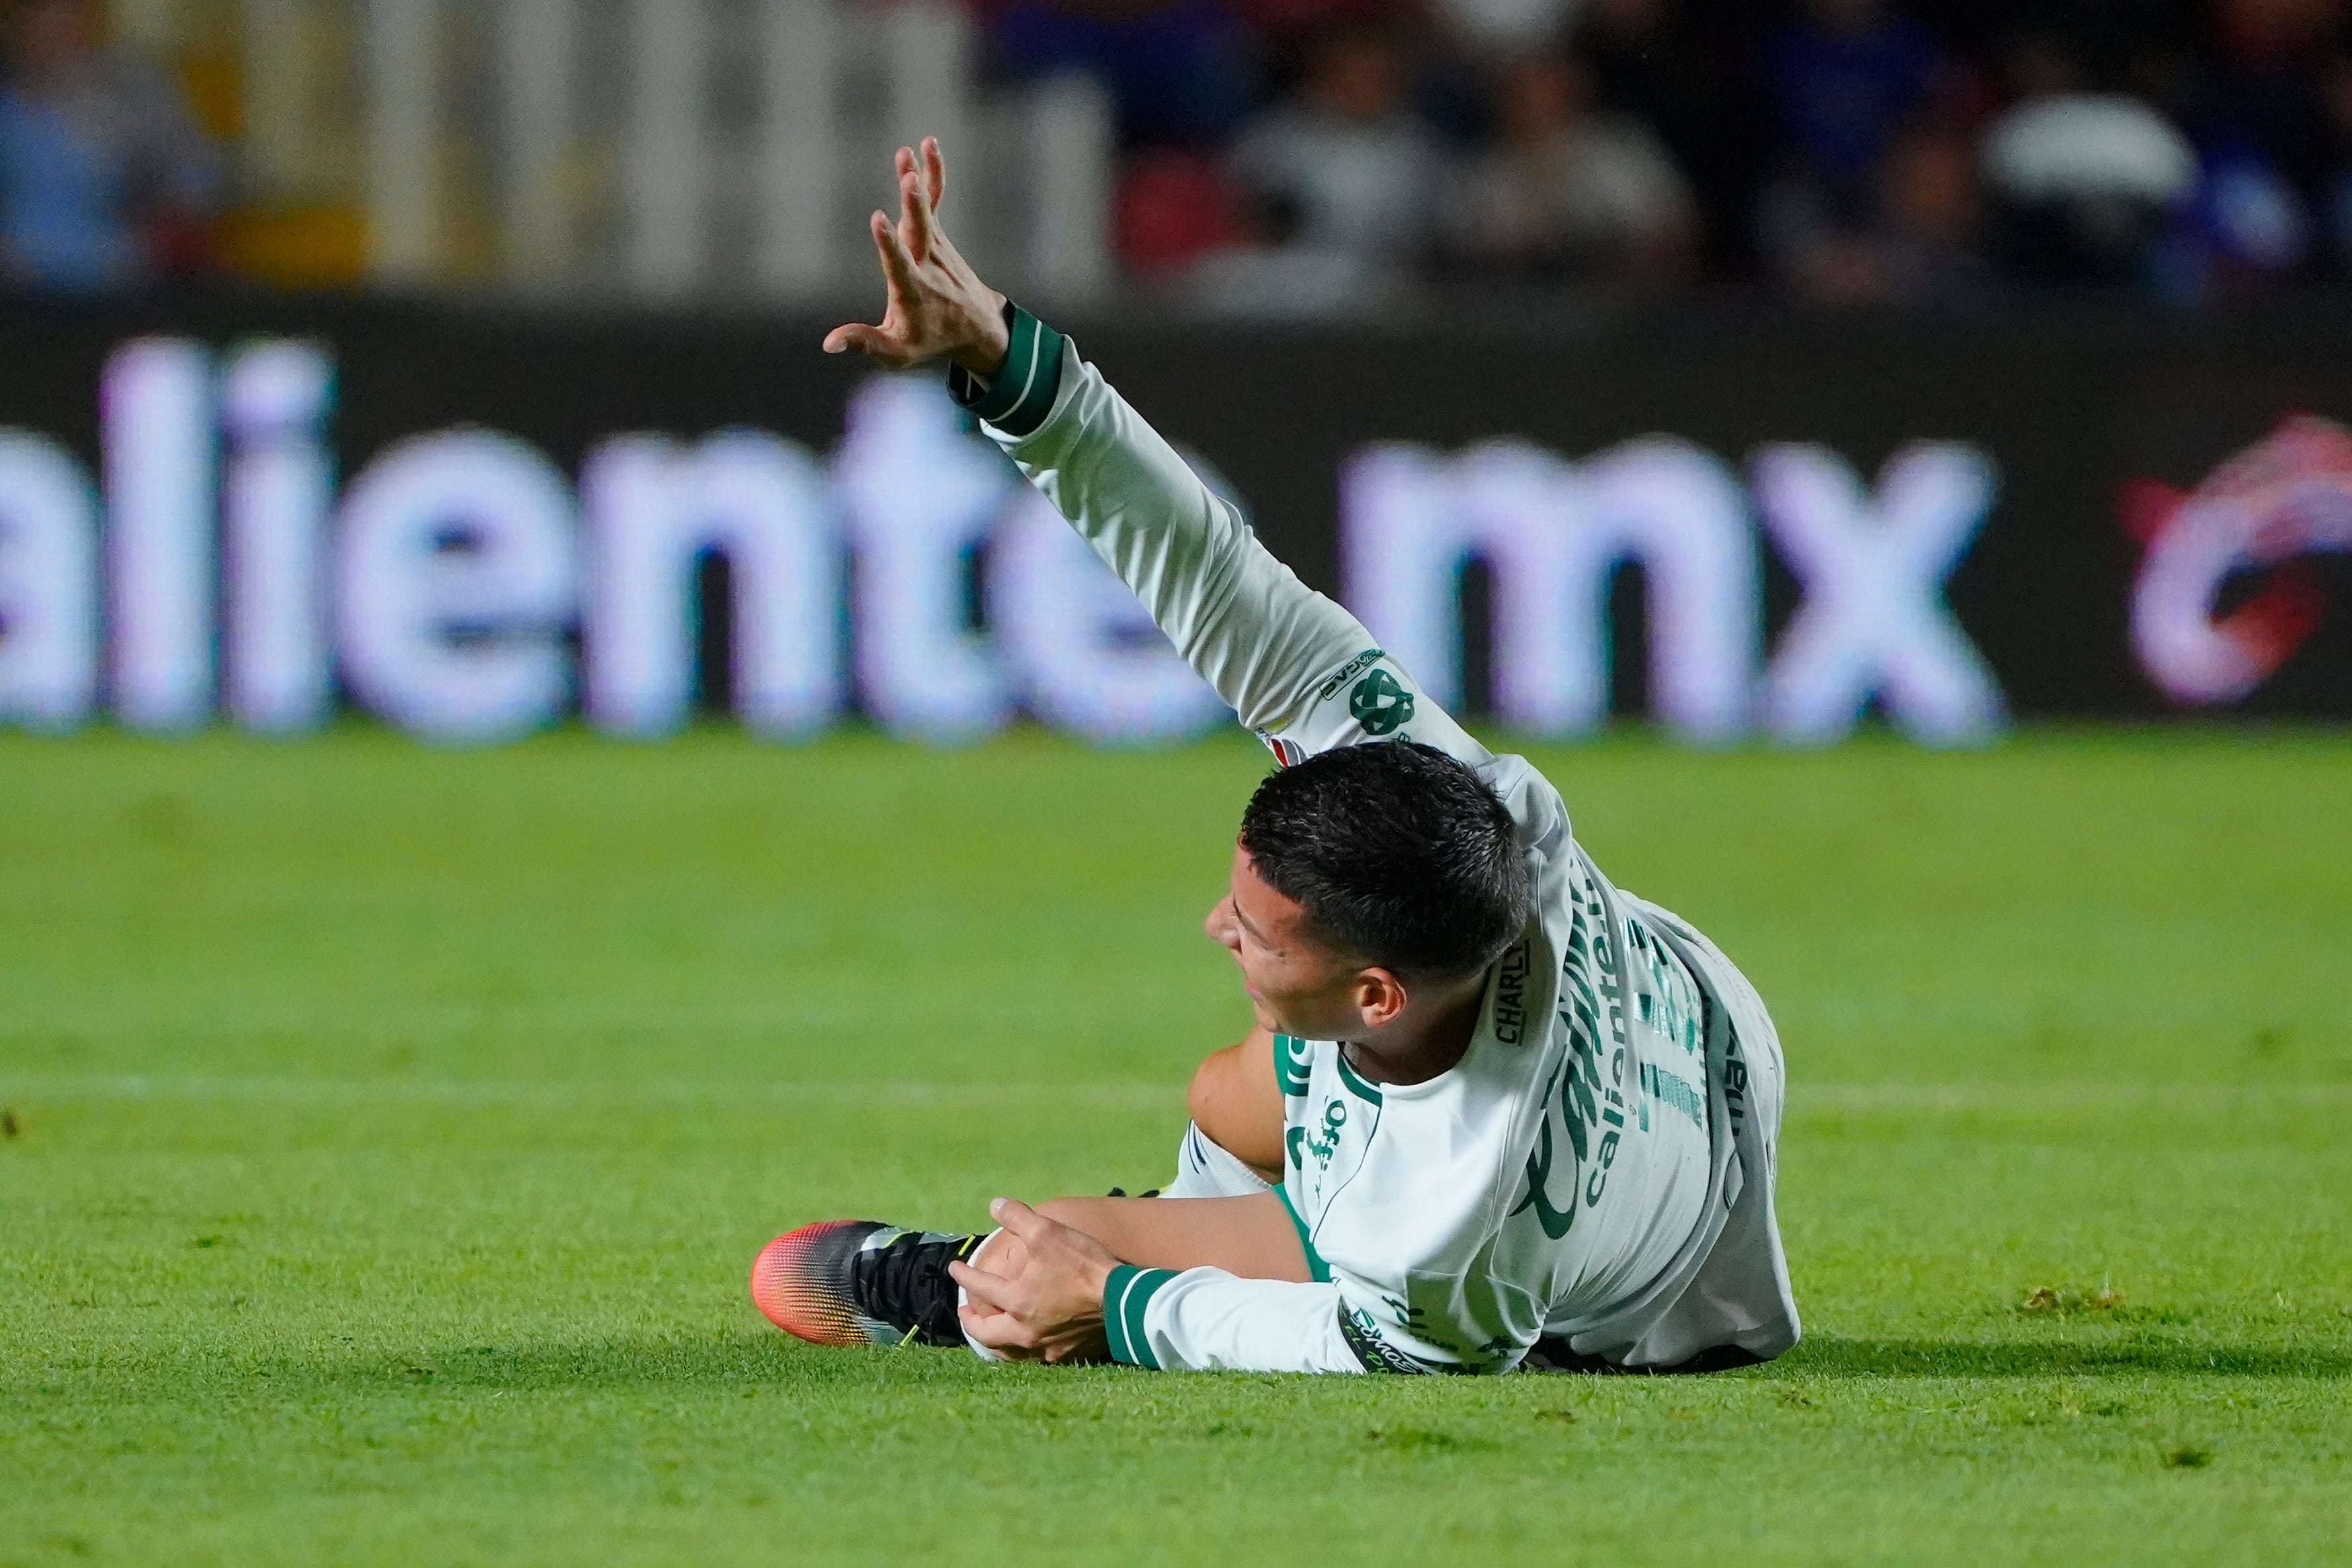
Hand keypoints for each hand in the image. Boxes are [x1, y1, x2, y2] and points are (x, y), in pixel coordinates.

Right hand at [822, 138, 1011, 377]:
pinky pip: (937, 200)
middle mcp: (928, 264)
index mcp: (913, 291)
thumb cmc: (930, 341)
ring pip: (928, 211)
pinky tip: (926, 145)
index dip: (888, 243)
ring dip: (919, 182)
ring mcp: (936, 246)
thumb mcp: (898, 353)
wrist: (977, 327)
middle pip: (921, 232)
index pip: (900, 264)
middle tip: (909, 181)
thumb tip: (828, 344)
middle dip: (915, 207)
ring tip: (906, 154)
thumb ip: (865, 344)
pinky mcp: (939, 234)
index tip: (877, 219)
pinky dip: (933, 174)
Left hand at [949, 1197, 1120, 1363]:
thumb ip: (1018, 1217)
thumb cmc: (1083, 1264)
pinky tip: (1029, 1342)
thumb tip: (995, 1204)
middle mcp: (1024, 1330)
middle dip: (971, 1322)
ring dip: (995, 1341)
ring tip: (993, 1331)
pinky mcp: (1067, 1355)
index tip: (954, 1268)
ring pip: (1008, 1351)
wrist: (1124, 1299)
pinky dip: (1023, 1349)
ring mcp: (1045, 1347)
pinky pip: (1036, 1357)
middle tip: (965, 1311)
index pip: (979, 1287)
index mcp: (1015, 1301)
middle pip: (986, 1333)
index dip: (963, 1275)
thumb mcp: (1047, 1231)